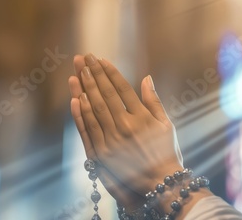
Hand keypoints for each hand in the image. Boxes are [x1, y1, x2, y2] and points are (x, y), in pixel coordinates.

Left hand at [68, 54, 183, 208]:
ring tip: (78, 71)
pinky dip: (81, 112)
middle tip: (84, 58)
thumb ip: (154, 100)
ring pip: (94, 108)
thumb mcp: (165, 124)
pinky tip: (76, 97)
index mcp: (142, 117)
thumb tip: (146, 77)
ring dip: (85, 87)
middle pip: (105, 94)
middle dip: (94, 74)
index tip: (101, 60)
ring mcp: (112, 139)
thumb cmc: (165, 152)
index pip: (122, 88)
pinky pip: (89, 128)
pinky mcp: (102, 152)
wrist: (159, 184)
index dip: (110, 73)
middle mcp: (126, 126)